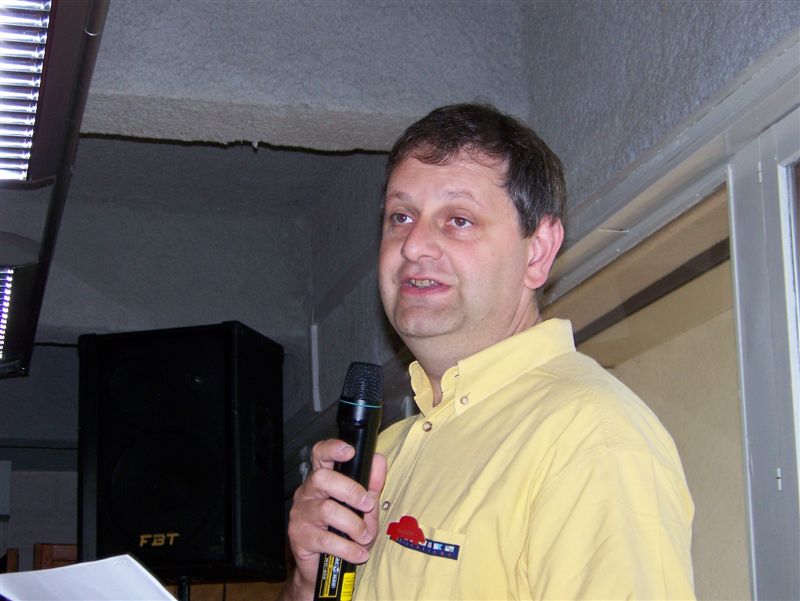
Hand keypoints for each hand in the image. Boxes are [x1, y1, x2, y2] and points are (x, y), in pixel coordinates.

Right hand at [281, 439, 386, 600]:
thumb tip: (379, 460)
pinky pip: (326, 539)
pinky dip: (348, 548)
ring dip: (353, 525)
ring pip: (326, 510)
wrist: (323, 570)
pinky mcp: (298, 536)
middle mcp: (307, 492)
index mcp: (322, 480)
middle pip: (322, 478)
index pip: (320, 454)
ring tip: (365, 537)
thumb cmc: (344, 533)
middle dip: (350, 490)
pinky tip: (359, 553)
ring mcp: (301, 514)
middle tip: (367, 505)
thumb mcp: (364, 508)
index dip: (332, 448)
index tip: (349, 451)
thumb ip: (372, 485)